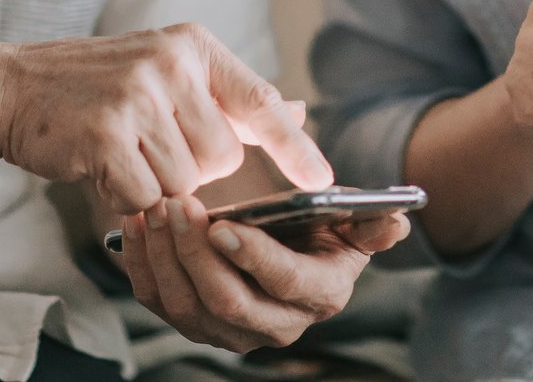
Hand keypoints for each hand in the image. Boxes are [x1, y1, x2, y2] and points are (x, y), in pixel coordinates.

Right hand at [0, 23, 331, 214]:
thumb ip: (229, 97)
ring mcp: (137, 96)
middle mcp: (171, 63)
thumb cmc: (91, 89)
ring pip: (184, 183)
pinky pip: (144, 197)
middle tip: (144, 143)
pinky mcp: (106, 134)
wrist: (8, 88)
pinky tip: (99, 167)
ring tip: (119, 151)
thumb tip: (298, 111)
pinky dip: (123, 197)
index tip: (325, 177)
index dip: (296, 145)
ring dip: (154, 183)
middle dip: (190, 168)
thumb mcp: (165, 72)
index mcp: (192, 45)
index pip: (260, 100)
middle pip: (222, 158)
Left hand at [120, 196, 412, 349]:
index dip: (254, 256)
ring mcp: (229, 330)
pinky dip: (140, 263)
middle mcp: (275, 324)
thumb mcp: (350, 218)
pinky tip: (136, 223)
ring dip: (164, 255)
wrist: (284, 240)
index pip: (284, 281)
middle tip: (178, 203)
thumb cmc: (317, 223)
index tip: (225, 224)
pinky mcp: (191, 321)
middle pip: (227, 301)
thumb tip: (396, 221)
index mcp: (319, 294)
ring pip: (186, 305)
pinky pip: (157, 301)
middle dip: (197, 253)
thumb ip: (370, 220)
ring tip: (156, 207)